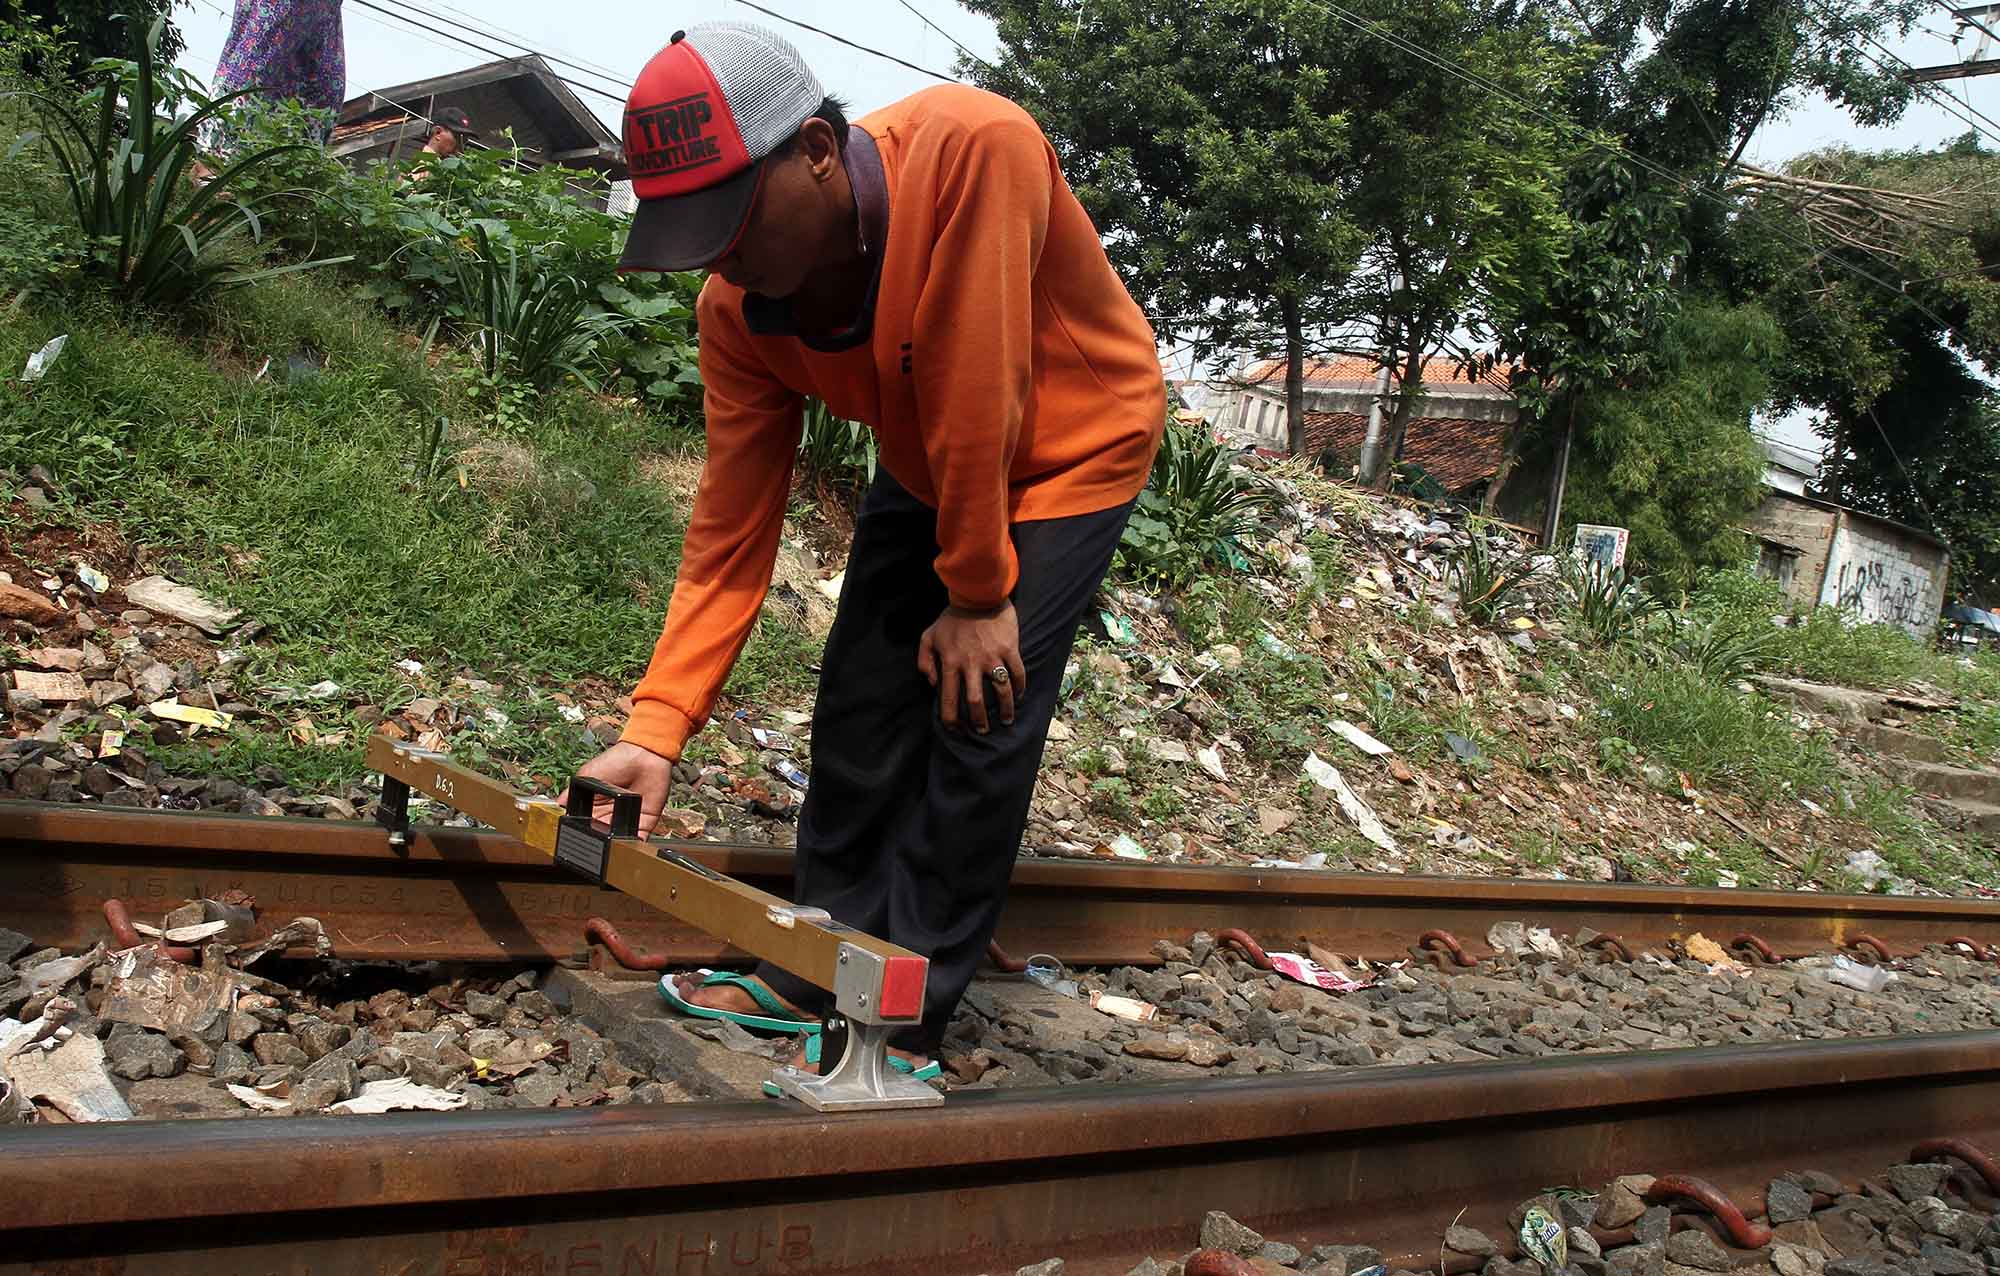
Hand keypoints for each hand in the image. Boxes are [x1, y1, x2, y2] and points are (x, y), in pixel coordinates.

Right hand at [561, 740, 673, 837]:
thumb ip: (572, 793)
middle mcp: (610, 816)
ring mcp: (628, 820)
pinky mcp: (645, 821)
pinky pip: (639, 838)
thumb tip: (556, 805)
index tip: (576, 838)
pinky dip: (634, 844)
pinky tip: (627, 844)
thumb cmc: (616, 761)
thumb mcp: (587, 775)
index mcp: (595, 807)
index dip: (582, 833)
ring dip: (614, 844)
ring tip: (608, 844)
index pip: (586, 827)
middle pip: (601, 837)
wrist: (643, 755)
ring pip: (618, 841)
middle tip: (595, 840)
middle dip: (597, 841)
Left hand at [918, 602, 1025, 732]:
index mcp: (950, 662)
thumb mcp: (928, 636)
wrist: (977, 595)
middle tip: (982, 730)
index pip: (949, 699)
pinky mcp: (1009, 649)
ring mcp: (992, 657)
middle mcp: (971, 664)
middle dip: (979, 721)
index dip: (952, 720)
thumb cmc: (951, 618)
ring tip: (1006, 720)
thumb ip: (924, 662)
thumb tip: (933, 685)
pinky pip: (1017, 673)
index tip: (956, 730)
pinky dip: (1019, 687)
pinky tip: (1019, 695)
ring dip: (1005, 710)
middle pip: (976, 701)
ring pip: (1001, 691)